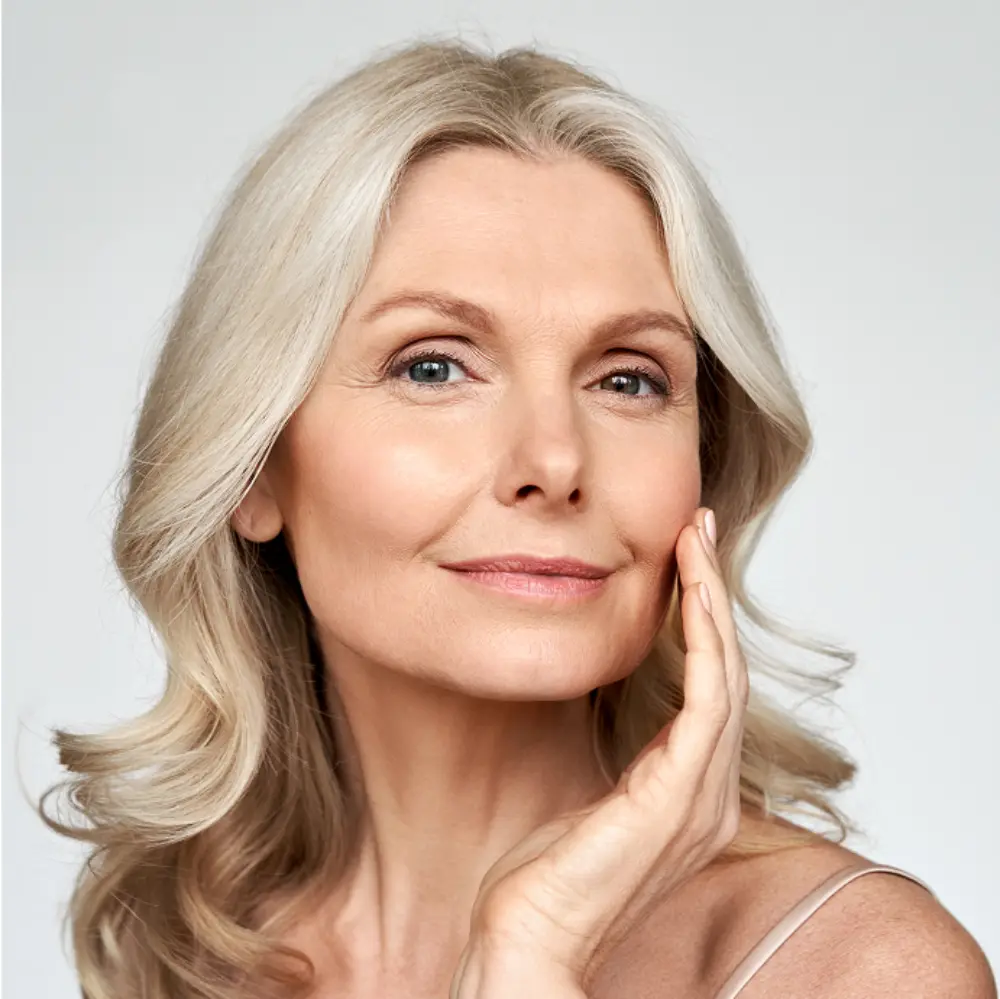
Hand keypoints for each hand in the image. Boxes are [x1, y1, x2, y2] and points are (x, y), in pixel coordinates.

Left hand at [451, 507, 748, 993]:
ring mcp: (702, 797)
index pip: (710, 685)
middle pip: (726, 668)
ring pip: (724, 674)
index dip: (703, 619)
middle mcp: (711, 790)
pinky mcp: (681, 797)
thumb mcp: (591, 791)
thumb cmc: (548, 873)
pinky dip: (705, 642)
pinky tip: (694, 595)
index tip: (686, 560)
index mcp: (691, 788)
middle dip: (713, 593)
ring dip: (712, 602)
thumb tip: (608, 701)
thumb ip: (620, 751)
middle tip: (700, 528)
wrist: (529, 936)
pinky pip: (708, 701)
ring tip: (697, 541)